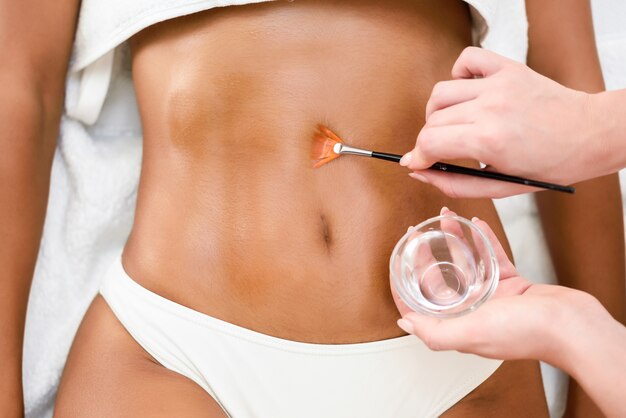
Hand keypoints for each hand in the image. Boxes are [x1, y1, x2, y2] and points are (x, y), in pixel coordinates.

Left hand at [392, 208, 602, 367]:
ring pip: (467, 262)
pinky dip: (483, 239)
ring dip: (454, 239)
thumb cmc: (524, 332)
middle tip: (416, 231)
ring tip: (444, 217)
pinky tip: (474, 224)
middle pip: (441, 278)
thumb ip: (435, 332)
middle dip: (426, 253)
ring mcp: (493, 296)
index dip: (406, 283)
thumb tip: (405, 322)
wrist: (570, 325)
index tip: (396, 261)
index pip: (422, 304)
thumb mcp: (471, 333)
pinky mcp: (512, 282)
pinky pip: (493, 256)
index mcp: (459, 324)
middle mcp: (473, 310)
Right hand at [400, 47, 603, 197]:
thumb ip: (454, 183)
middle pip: (432, 121)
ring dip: (437, 112)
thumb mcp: (500, 187)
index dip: (416, 156)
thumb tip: (419, 172)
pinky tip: (466, 94)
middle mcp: (490, 108)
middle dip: (428, 141)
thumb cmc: (549, 165)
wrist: (589, 134)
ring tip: (452, 124)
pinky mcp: (507, 68)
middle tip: (439, 151)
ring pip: (440, 93)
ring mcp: (498, 84)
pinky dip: (457, 75)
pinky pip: (466, 60)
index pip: (429, 143)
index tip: (416, 162)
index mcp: (489, 140)